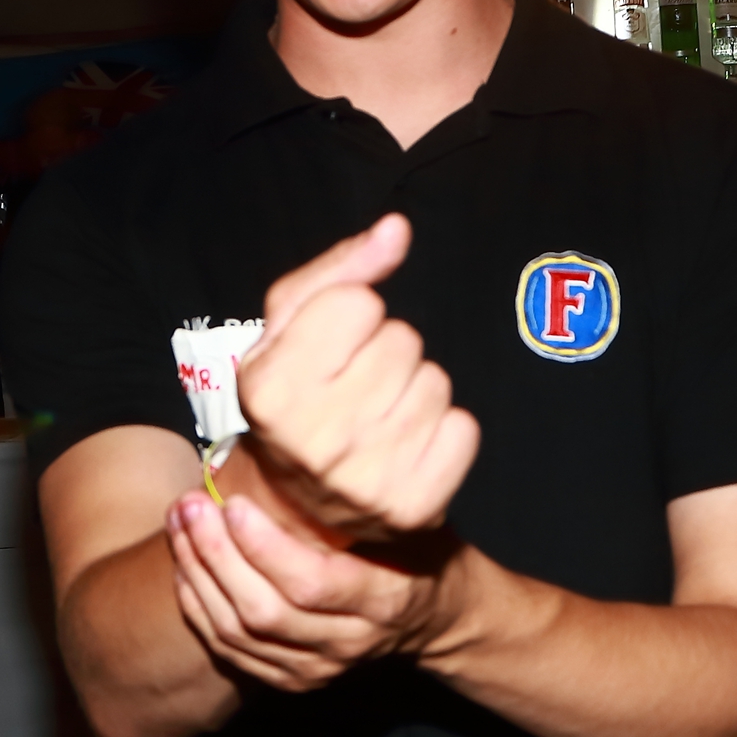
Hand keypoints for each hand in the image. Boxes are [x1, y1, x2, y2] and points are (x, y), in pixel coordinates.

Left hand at [166, 488, 453, 692]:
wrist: (433, 616)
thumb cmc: (415, 549)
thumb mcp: (405, 521)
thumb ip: (356, 501)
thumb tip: (292, 447)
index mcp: (383, 600)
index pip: (311, 583)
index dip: (264, 547)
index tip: (234, 504)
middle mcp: (350, 642)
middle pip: (265, 611)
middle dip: (217, 556)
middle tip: (191, 505)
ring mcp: (319, 667)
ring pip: (240, 633)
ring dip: (198, 576)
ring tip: (179, 523)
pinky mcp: (294, 679)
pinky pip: (232, 651)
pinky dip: (199, 608)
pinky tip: (184, 566)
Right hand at [237, 213, 479, 537]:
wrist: (294, 503)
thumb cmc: (293, 397)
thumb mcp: (287, 325)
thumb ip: (341, 268)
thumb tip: (397, 229)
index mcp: (272, 390)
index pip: (360, 303)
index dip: (350, 316)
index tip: (329, 351)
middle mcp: (316, 441)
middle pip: (403, 341)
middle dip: (385, 351)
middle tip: (355, 387)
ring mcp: (367, 481)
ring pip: (436, 382)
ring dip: (414, 390)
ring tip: (378, 416)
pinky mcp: (414, 506)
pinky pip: (464, 428)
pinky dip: (444, 430)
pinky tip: (406, 446)